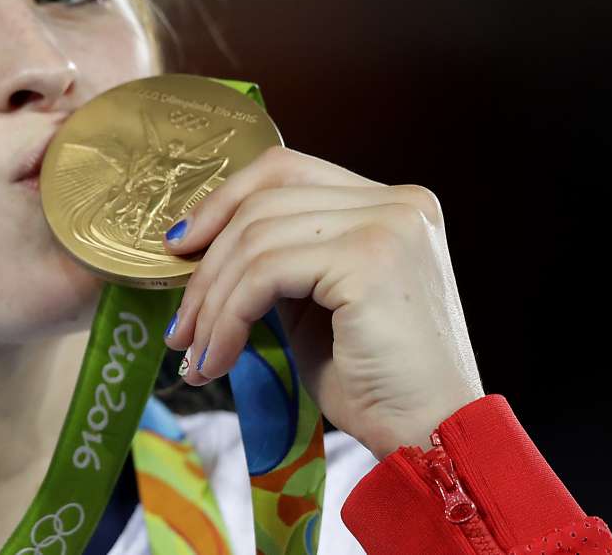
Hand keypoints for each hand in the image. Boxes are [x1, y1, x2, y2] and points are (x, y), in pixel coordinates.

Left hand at [161, 146, 484, 458]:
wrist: (431, 439)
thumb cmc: (375, 384)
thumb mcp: (317, 304)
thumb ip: (279, 260)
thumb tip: (198, 244)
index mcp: (391, 204)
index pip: (285, 171)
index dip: (222, 202)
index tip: (180, 247)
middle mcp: (397, 202)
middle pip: (264, 201)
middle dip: (206, 265)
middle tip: (180, 325)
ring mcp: (388, 224)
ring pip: (256, 239)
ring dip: (211, 303)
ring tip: (194, 353)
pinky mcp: (369, 259)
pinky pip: (265, 275)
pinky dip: (228, 319)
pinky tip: (218, 359)